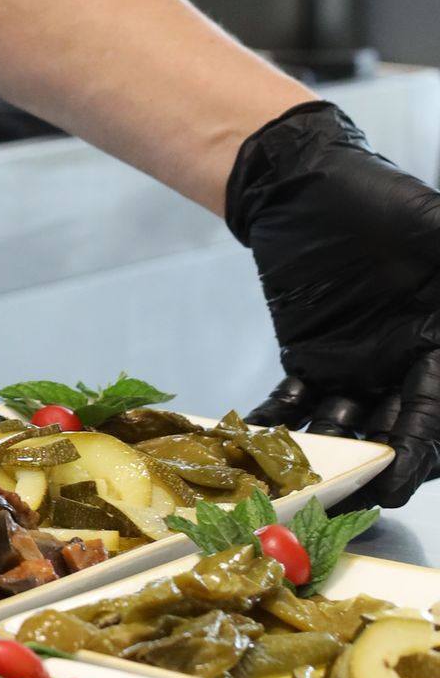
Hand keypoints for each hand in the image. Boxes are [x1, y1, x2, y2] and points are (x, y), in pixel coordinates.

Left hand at [229, 101, 439, 507]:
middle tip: (344, 495)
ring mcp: (356, 367)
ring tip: (297, 478)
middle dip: (376, 468)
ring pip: (347, 428)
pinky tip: (256, 446)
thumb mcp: (433, 227)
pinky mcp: (309, 361)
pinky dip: (279, 427)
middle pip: (397, 433)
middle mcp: (405, 366)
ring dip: (327, 455)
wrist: (304, 181)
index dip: (421, 450)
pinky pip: (296, 405)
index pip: (437, 413)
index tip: (400, 478)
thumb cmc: (376, 200)